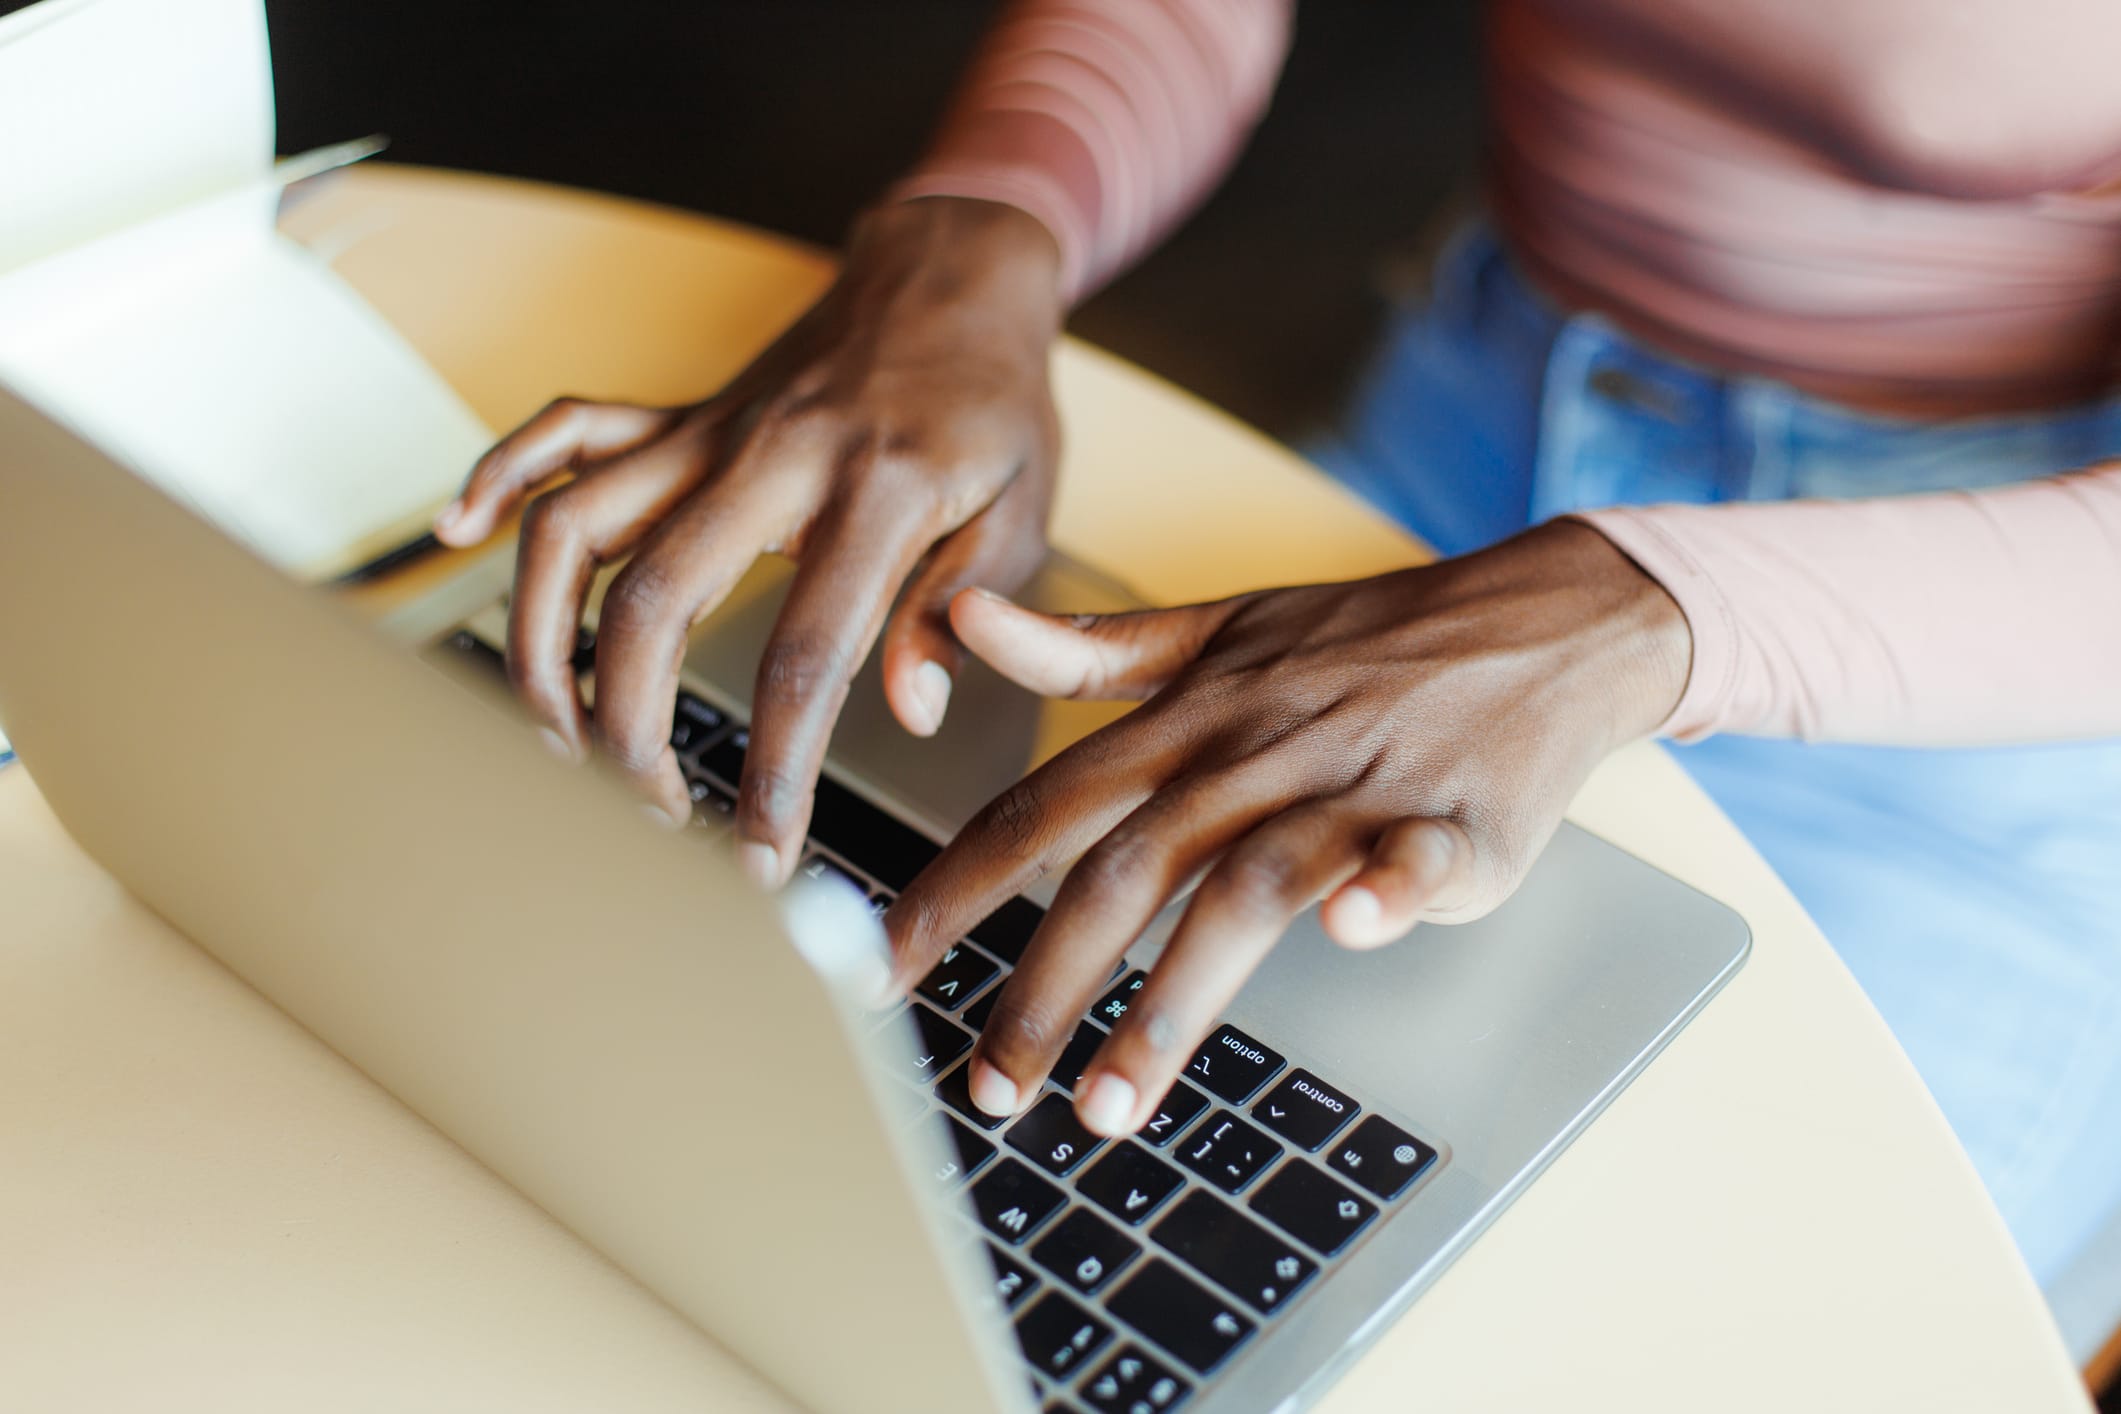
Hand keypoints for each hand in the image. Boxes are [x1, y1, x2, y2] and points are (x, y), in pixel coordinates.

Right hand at [432, 197, 1064, 883]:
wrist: (954, 273)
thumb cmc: (992, 402)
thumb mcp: (1020, 510)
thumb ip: (960, 610)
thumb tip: (914, 710)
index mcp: (877, 492)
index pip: (806, 655)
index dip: (773, 770)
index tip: (758, 854)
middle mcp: (773, 457)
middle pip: (650, 599)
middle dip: (625, 725)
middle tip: (644, 807)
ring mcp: (711, 431)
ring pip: (574, 521)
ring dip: (540, 636)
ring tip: (552, 731)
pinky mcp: (679, 414)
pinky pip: (566, 430)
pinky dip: (501, 475)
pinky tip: (460, 535)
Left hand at [884, 522, 1690, 1132]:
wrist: (1538, 619)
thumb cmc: (1367, 641)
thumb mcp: (1219, 626)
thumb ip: (1087, 649)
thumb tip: (964, 618)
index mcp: (1189, 714)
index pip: (1046, 805)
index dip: (958, 887)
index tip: (885, 965)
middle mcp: (1254, 750)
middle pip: (1126, 870)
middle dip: (1042, 986)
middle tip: (986, 1086)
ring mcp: (1353, 783)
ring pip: (1246, 890)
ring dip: (1171, 1004)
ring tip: (1107, 1108)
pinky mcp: (1454, 818)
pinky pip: (1417, 856)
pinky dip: (1389, 893)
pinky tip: (1352, 936)